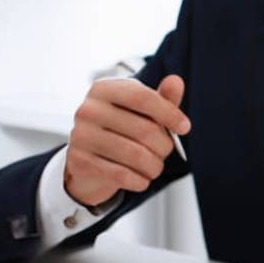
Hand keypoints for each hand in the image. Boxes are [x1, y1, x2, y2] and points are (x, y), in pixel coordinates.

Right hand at [63, 74, 188, 206]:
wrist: (88, 158)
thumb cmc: (120, 128)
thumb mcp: (140, 110)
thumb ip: (161, 98)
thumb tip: (176, 81)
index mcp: (104, 89)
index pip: (143, 98)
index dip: (169, 113)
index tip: (184, 127)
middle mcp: (88, 109)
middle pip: (144, 129)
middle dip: (164, 145)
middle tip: (166, 151)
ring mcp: (80, 135)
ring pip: (135, 154)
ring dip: (154, 166)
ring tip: (155, 167)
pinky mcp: (79, 162)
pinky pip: (120, 174)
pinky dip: (139, 180)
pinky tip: (142, 179)